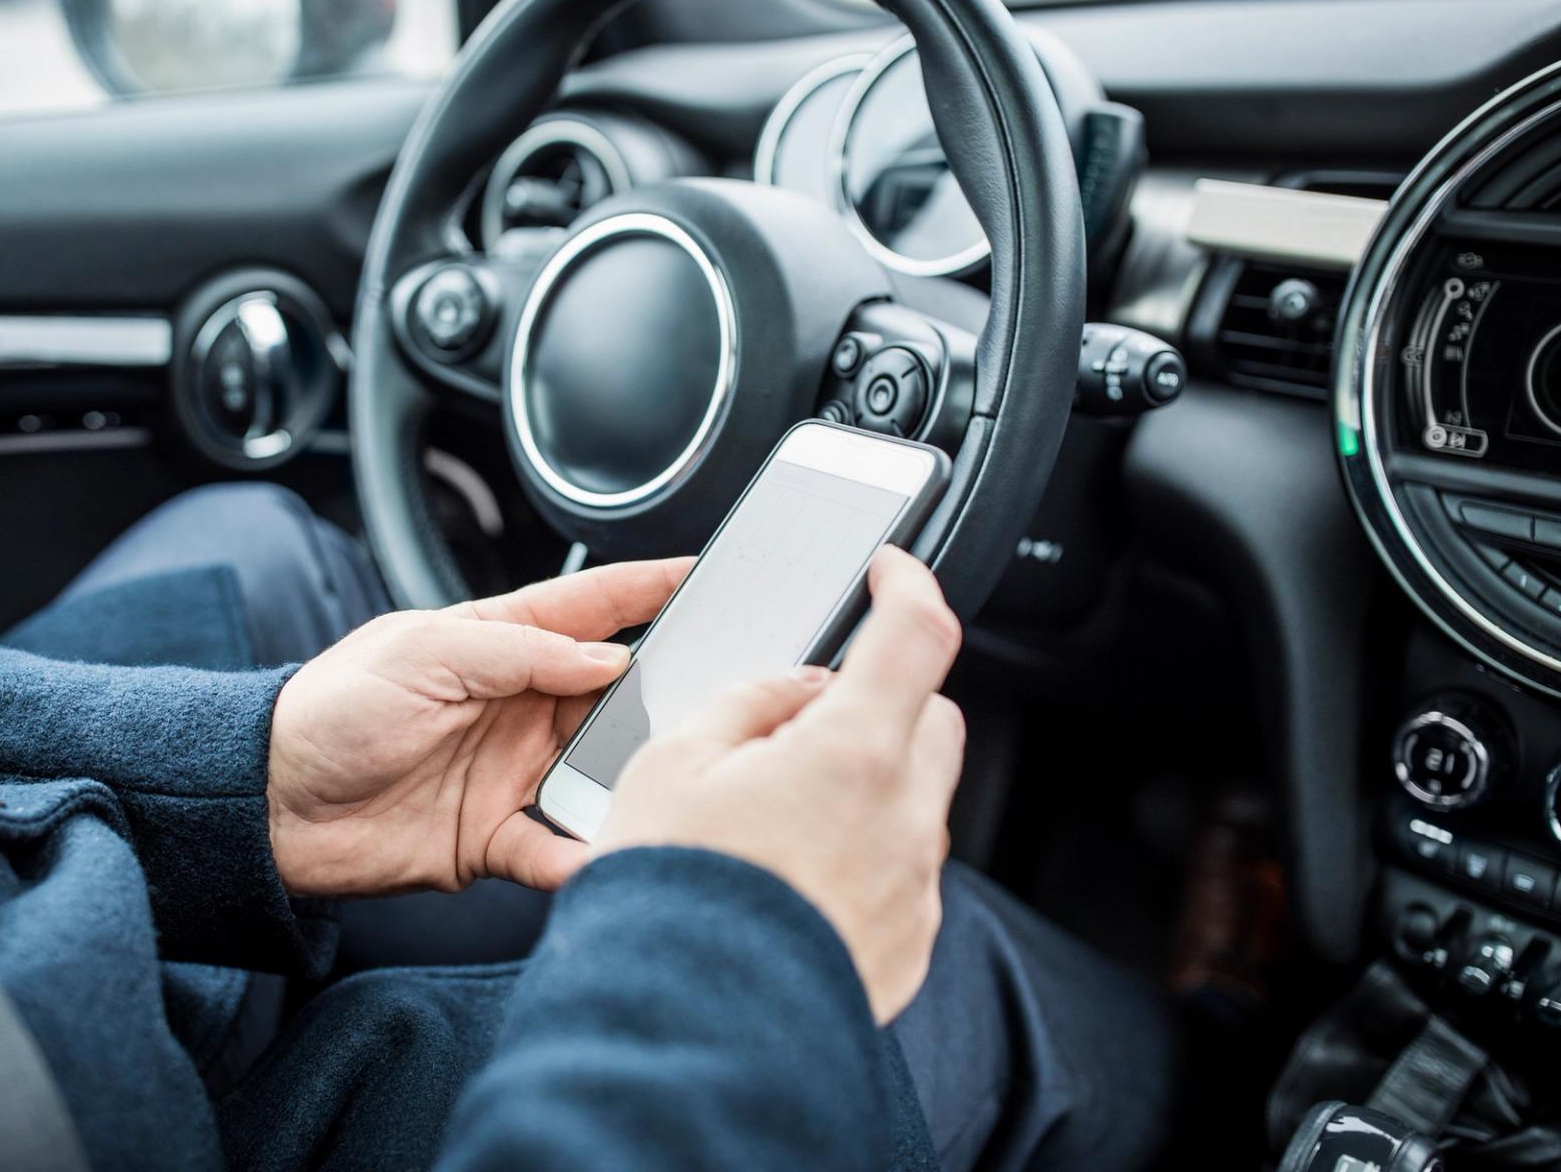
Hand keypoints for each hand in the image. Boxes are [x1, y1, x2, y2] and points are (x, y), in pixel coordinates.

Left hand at [266, 557, 690, 897]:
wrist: (269, 805)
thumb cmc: (328, 711)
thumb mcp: (423, 653)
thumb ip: (519, 651)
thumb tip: (607, 657)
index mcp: (498, 642)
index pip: (590, 605)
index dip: (647, 586)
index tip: (704, 575)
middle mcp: (516, 705)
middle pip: (613, 693)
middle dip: (664, 692)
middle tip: (714, 694)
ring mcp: (511, 771)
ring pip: (599, 771)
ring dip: (629, 776)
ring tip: (665, 778)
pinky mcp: (493, 836)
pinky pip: (553, 847)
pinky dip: (578, 855)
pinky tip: (598, 854)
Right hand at [593, 545, 965, 1024]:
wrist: (688, 1031)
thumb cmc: (671, 899)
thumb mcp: (671, 764)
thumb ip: (747, 704)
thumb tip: (794, 688)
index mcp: (852, 752)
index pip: (918, 632)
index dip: (909, 583)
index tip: (889, 571)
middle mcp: (905, 817)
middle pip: (932, 716)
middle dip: (883, 701)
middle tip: (804, 723)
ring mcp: (915, 887)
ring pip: (919, 798)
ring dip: (870, 783)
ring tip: (778, 817)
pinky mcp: (910, 944)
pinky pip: (906, 871)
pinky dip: (865, 855)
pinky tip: (794, 876)